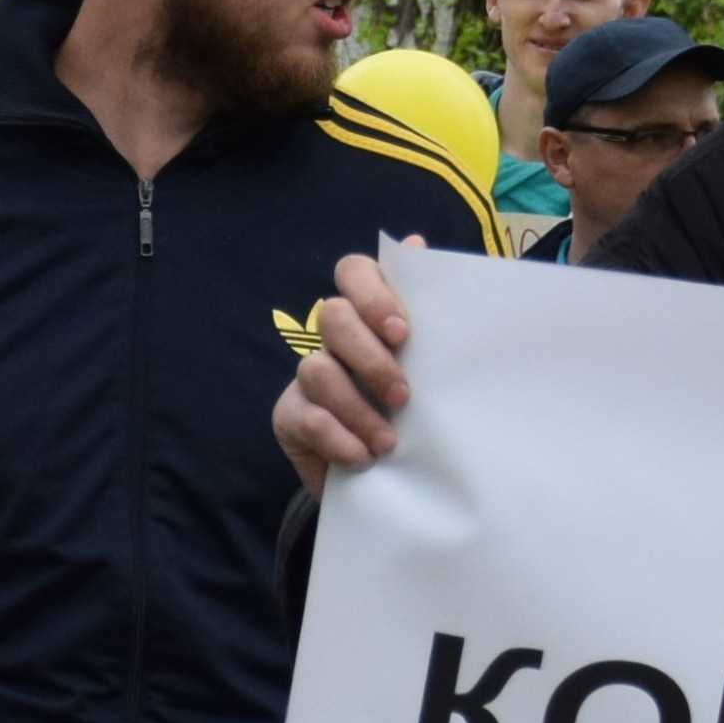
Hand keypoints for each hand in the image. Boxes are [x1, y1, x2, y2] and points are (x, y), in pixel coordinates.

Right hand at [274, 248, 413, 487]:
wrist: (393, 477)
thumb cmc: (417, 412)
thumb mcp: (433, 367)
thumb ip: (430, 315)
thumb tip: (417, 245)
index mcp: (369, 314)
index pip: (354, 271)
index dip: (374, 296)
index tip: (403, 333)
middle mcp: (335, 338)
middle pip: (333, 316)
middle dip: (369, 358)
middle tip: (403, 396)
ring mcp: (308, 376)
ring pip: (316, 369)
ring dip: (357, 408)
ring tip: (387, 441)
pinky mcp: (290, 416)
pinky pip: (306, 418)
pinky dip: (338, 439)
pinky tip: (363, 458)